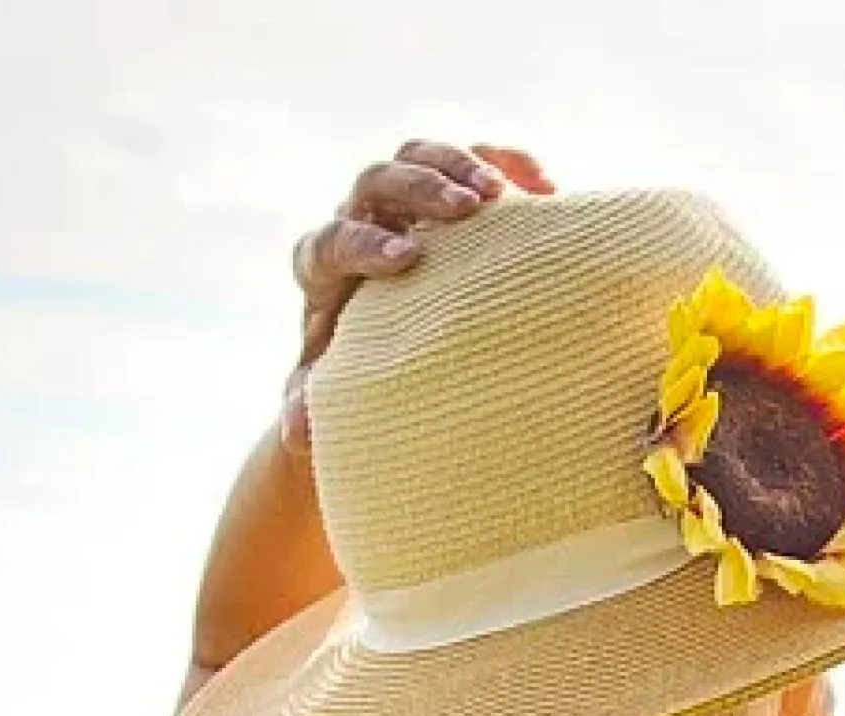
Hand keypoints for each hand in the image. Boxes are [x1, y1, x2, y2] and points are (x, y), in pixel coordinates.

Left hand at [287, 141, 552, 417]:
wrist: (395, 338)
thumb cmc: (363, 367)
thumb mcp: (337, 389)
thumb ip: (314, 403)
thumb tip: (297, 432)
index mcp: (325, 265)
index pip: (331, 241)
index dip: (364, 244)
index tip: (405, 261)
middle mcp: (359, 219)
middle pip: (375, 181)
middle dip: (418, 189)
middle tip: (464, 209)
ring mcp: (406, 199)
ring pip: (418, 155)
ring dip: (460, 164)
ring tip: (502, 195)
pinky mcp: (451, 187)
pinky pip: (475, 154)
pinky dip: (508, 162)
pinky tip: (547, 188)